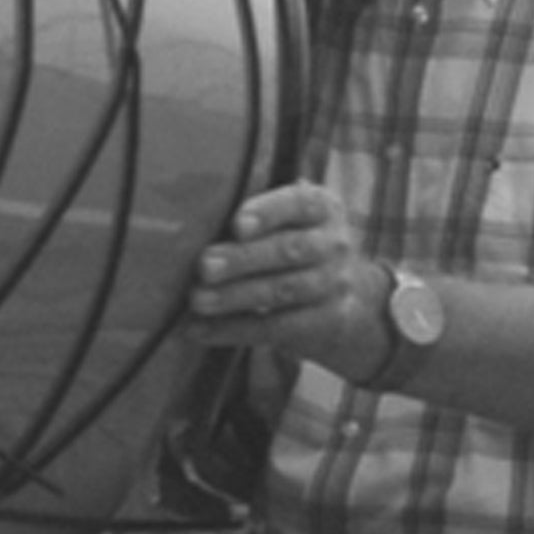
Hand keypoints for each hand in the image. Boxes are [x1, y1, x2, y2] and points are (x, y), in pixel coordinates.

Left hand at [184, 182, 390, 381]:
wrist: (349, 299)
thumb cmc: (296, 244)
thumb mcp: (289, 220)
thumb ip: (252, 215)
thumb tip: (184, 213)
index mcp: (322, 208)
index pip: (299, 203)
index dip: (268, 213)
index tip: (237, 225)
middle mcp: (333, 243)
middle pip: (289, 250)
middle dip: (244, 258)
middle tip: (204, 266)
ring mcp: (334, 285)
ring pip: (282, 290)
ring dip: (235, 296)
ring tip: (197, 299)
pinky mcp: (326, 323)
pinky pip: (277, 327)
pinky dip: (234, 329)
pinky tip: (200, 330)